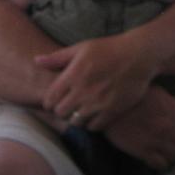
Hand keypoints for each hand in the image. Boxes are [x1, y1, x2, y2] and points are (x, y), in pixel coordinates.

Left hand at [34, 33, 156, 129]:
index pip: (50, 98)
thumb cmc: (108, 49)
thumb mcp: (81, 48)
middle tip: (66, 105)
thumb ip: (57, 57)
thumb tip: (36, 61)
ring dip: (75, 117)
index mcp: (73, 74)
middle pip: (60, 112)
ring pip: (75, 122)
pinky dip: (91, 123)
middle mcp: (83, 90)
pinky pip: (93, 127)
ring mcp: (98, 102)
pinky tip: (93, 114)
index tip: (53, 100)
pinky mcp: (112, 111)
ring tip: (80, 110)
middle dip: (60, 109)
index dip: (49, 101)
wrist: (138, 56)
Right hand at [103, 85, 174, 170]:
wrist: (107, 107)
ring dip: (170, 155)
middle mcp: (167, 125)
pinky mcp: (143, 151)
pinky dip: (160, 164)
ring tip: (164, 152)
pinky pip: (161, 164)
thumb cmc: (133, 97)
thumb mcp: (158, 92)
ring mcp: (156, 139)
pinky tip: (155, 159)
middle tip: (170, 143)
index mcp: (172, 109)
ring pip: (174, 155)